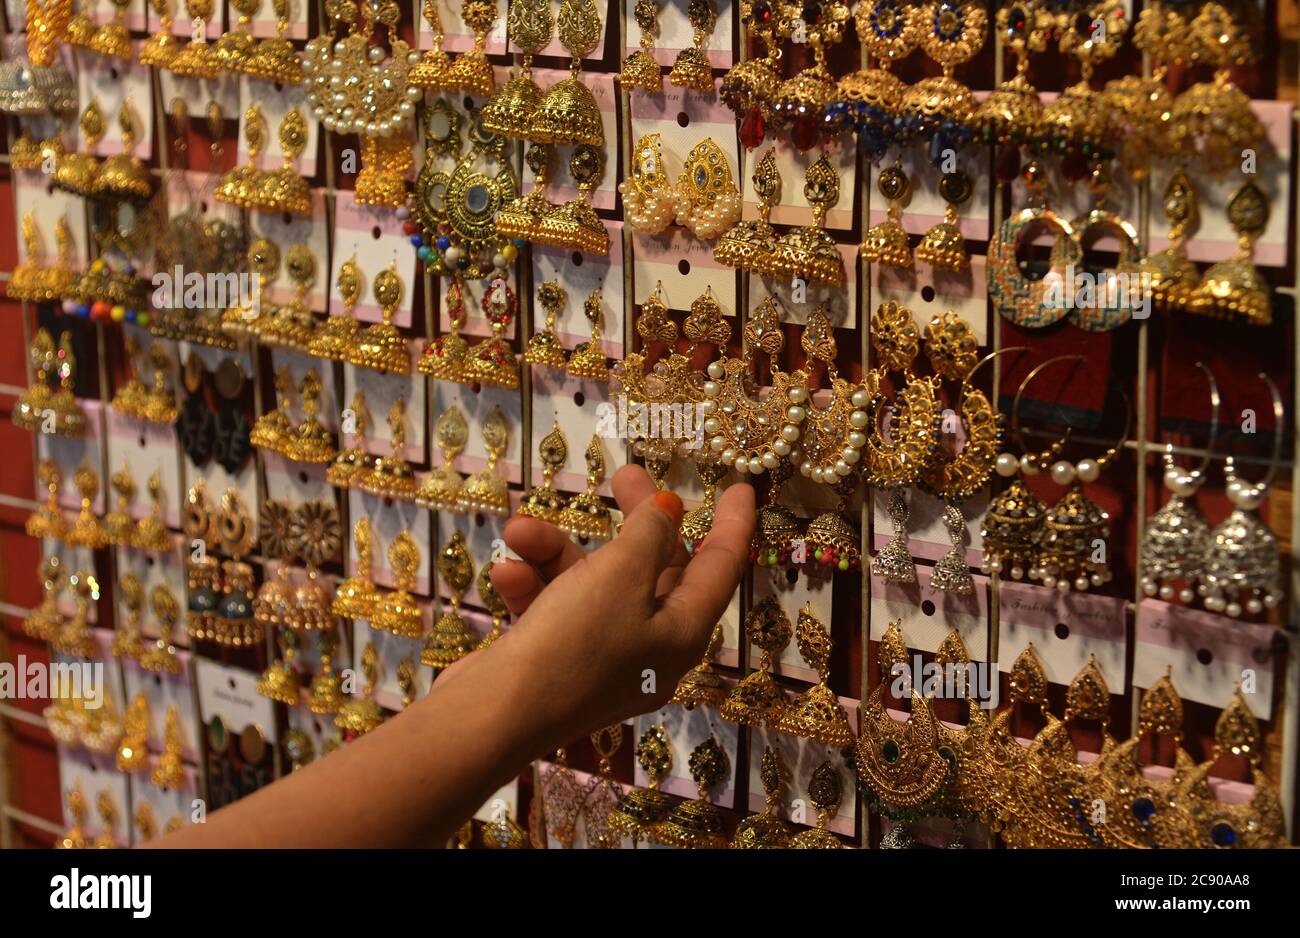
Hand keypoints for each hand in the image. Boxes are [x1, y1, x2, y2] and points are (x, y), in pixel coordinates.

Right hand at [481, 464, 753, 749]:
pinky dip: (533, 587)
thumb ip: (650, 534)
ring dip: (556, 552)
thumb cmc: (574, 644)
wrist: (494, 717)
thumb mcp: (622, 574)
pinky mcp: (557, 662)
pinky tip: (507, 574)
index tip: (741, 488)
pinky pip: (555, 609)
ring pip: (592, 584)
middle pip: (655, 568)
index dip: (731, 524)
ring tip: (521, 529)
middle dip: (635, 520)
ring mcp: (602, 658)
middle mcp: (650, 648)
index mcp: (683, 632)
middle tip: (624, 475)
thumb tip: (669, 511)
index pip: (720, 568)